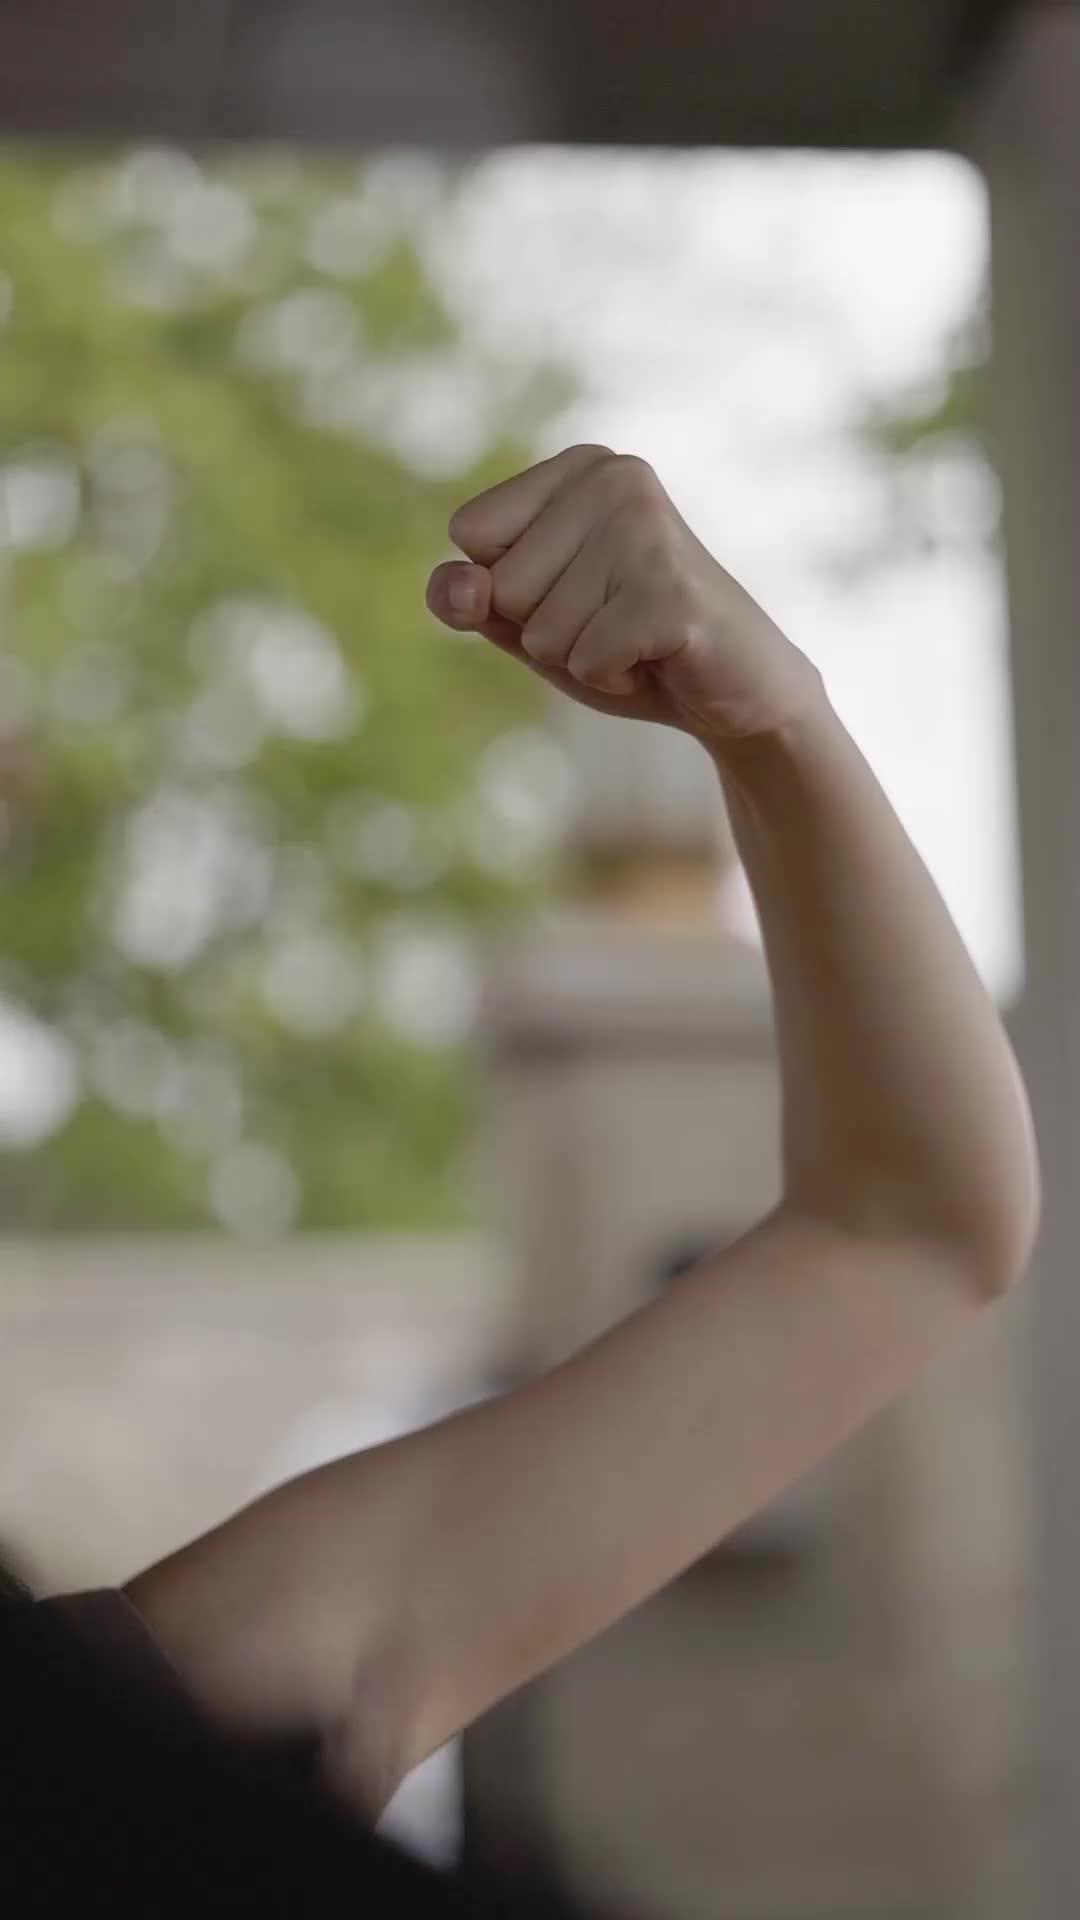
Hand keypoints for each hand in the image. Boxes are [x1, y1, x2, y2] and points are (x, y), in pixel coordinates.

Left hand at [426, 444, 822, 743]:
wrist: (737, 691)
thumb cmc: (628, 646)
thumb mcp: (533, 622)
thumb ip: (475, 599)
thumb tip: (455, 584)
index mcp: (579, 467)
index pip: (472, 534)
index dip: (510, 589)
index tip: (580, 591)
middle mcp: (615, 477)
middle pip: (501, 585)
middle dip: (548, 630)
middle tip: (617, 622)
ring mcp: (646, 529)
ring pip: (541, 630)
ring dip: (583, 657)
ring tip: (639, 638)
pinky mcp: (670, 590)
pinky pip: (584, 660)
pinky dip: (613, 677)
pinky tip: (659, 657)